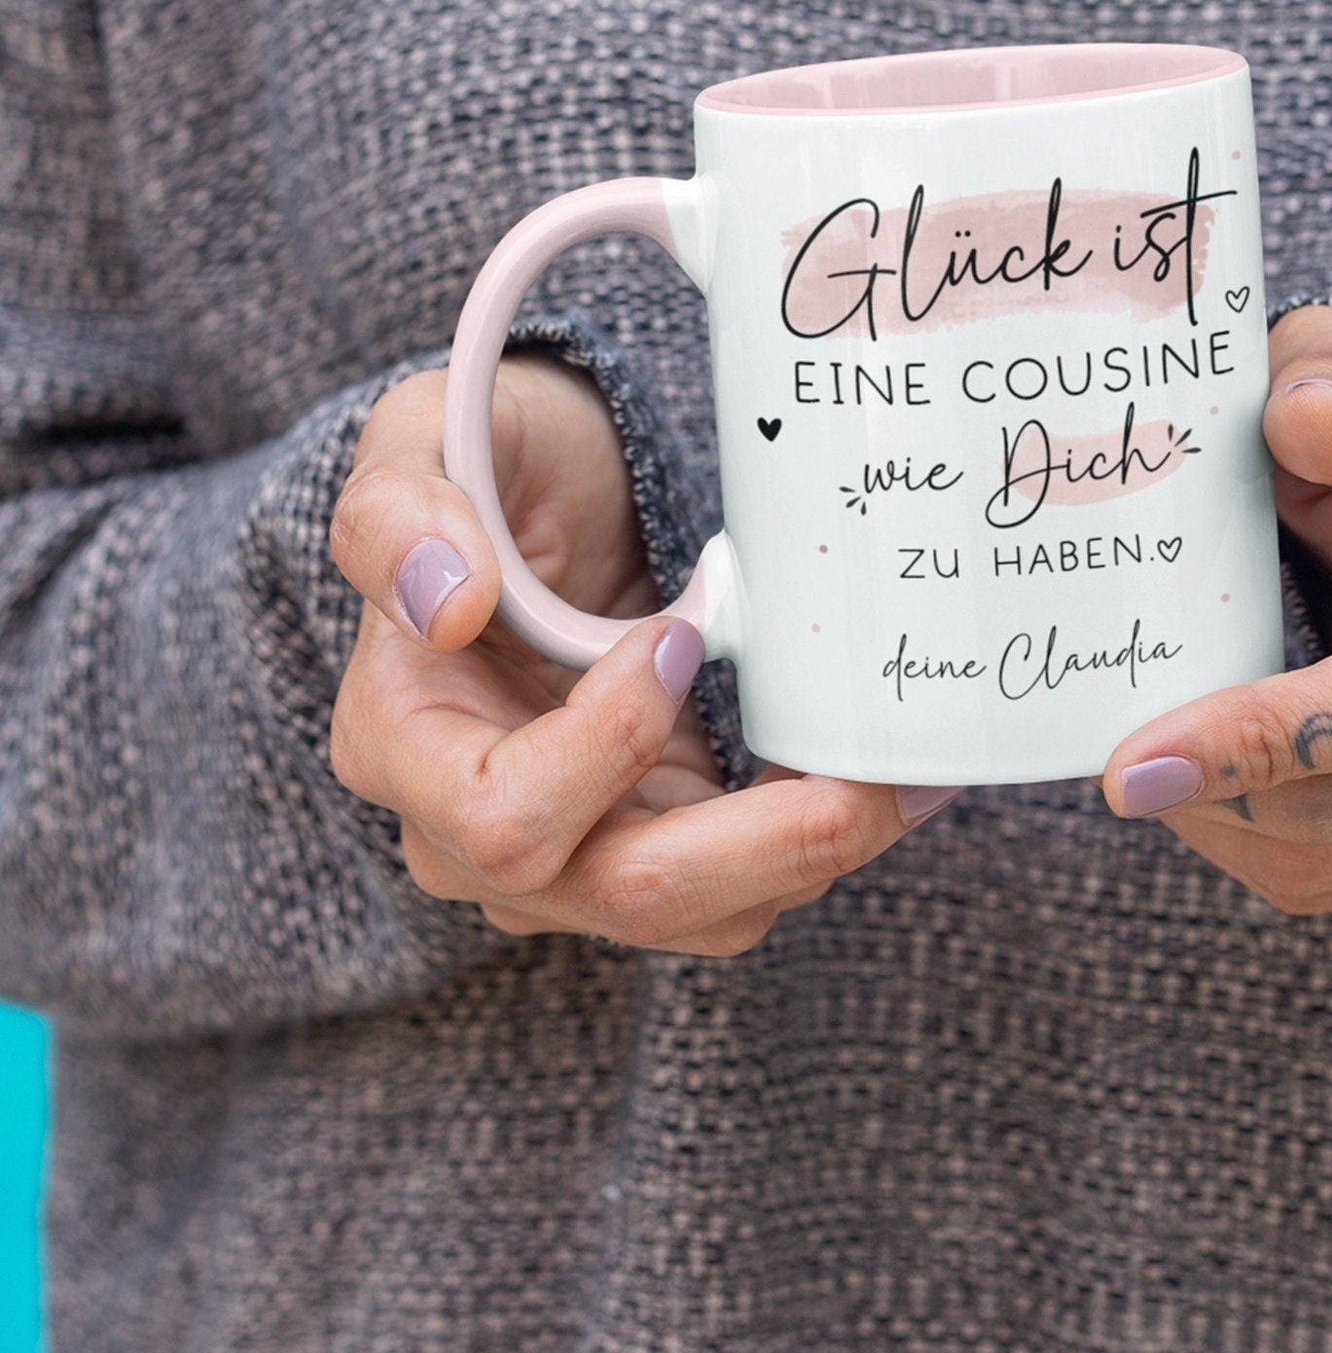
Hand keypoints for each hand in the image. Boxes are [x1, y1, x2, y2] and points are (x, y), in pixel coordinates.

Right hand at [327, 354, 950, 954]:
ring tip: (909, 769)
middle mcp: (476, 831)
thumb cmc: (495, 464)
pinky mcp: (663, 837)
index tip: (678, 636)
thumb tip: (445, 602)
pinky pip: (749, 878)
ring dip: (820, 850)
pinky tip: (892, 770)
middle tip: (873, 776)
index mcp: (401, 745)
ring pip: (709, 912)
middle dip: (768, 846)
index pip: (502, 818)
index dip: (607, 748)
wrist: (558, 493)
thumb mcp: (427, 440)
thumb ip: (401, 510)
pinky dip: (823, 835)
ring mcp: (579, 849)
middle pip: (626, 893)